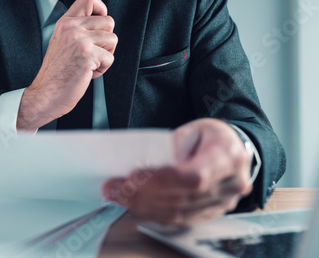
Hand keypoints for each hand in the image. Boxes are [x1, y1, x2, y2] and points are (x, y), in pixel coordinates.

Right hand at [17, 0, 116, 131]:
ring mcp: (80, 41)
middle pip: (109, 22)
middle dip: (106, 40)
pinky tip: (88, 72)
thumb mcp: (60, 42)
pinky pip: (110, 58)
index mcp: (65, 23)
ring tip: (89, 63)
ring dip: (105, 55)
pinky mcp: (88, 55)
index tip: (99, 22)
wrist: (45, 94)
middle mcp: (72, 28)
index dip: (101, 9)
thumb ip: (77, 30)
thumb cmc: (54, 74)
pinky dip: (102, 69)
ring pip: (112, 39)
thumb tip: (99, 23)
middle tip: (92, 53)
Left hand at [101, 118, 252, 224]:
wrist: (234, 150)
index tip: (132, 178)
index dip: (161, 181)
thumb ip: (172, 145)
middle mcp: (229, 185)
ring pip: (177, 213)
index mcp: (227, 157)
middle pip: (181, 198)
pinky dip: (153, 211)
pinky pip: (179, 218)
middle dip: (141, 194)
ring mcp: (222, 203)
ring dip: (142, 205)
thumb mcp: (194, 128)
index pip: (193, 177)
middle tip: (113, 186)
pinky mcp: (211, 213)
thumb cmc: (213, 136)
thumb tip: (143, 163)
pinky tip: (133, 202)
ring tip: (117, 194)